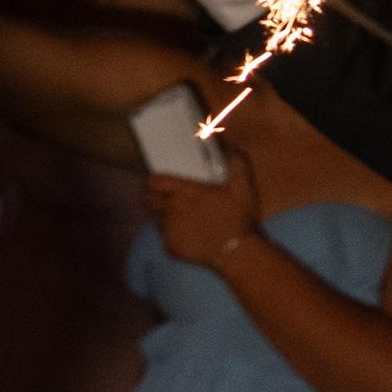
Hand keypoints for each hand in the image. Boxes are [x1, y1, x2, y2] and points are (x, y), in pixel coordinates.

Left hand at [144, 158, 262, 267]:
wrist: (238, 253)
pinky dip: (169, 233)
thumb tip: (220, 138)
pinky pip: (163, 237)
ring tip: (174, 213)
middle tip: (163, 196)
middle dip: (152, 196)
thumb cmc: (239, 216)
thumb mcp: (243, 183)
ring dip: (160, 214)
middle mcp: (170, 210)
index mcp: (183, 192)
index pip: (152, 182)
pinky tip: (184, 231)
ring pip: (154, 218)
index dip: (151, 180)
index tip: (157, 180)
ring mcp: (169, 231)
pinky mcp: (171, 248)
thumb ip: (233, 158)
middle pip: (148, 200)